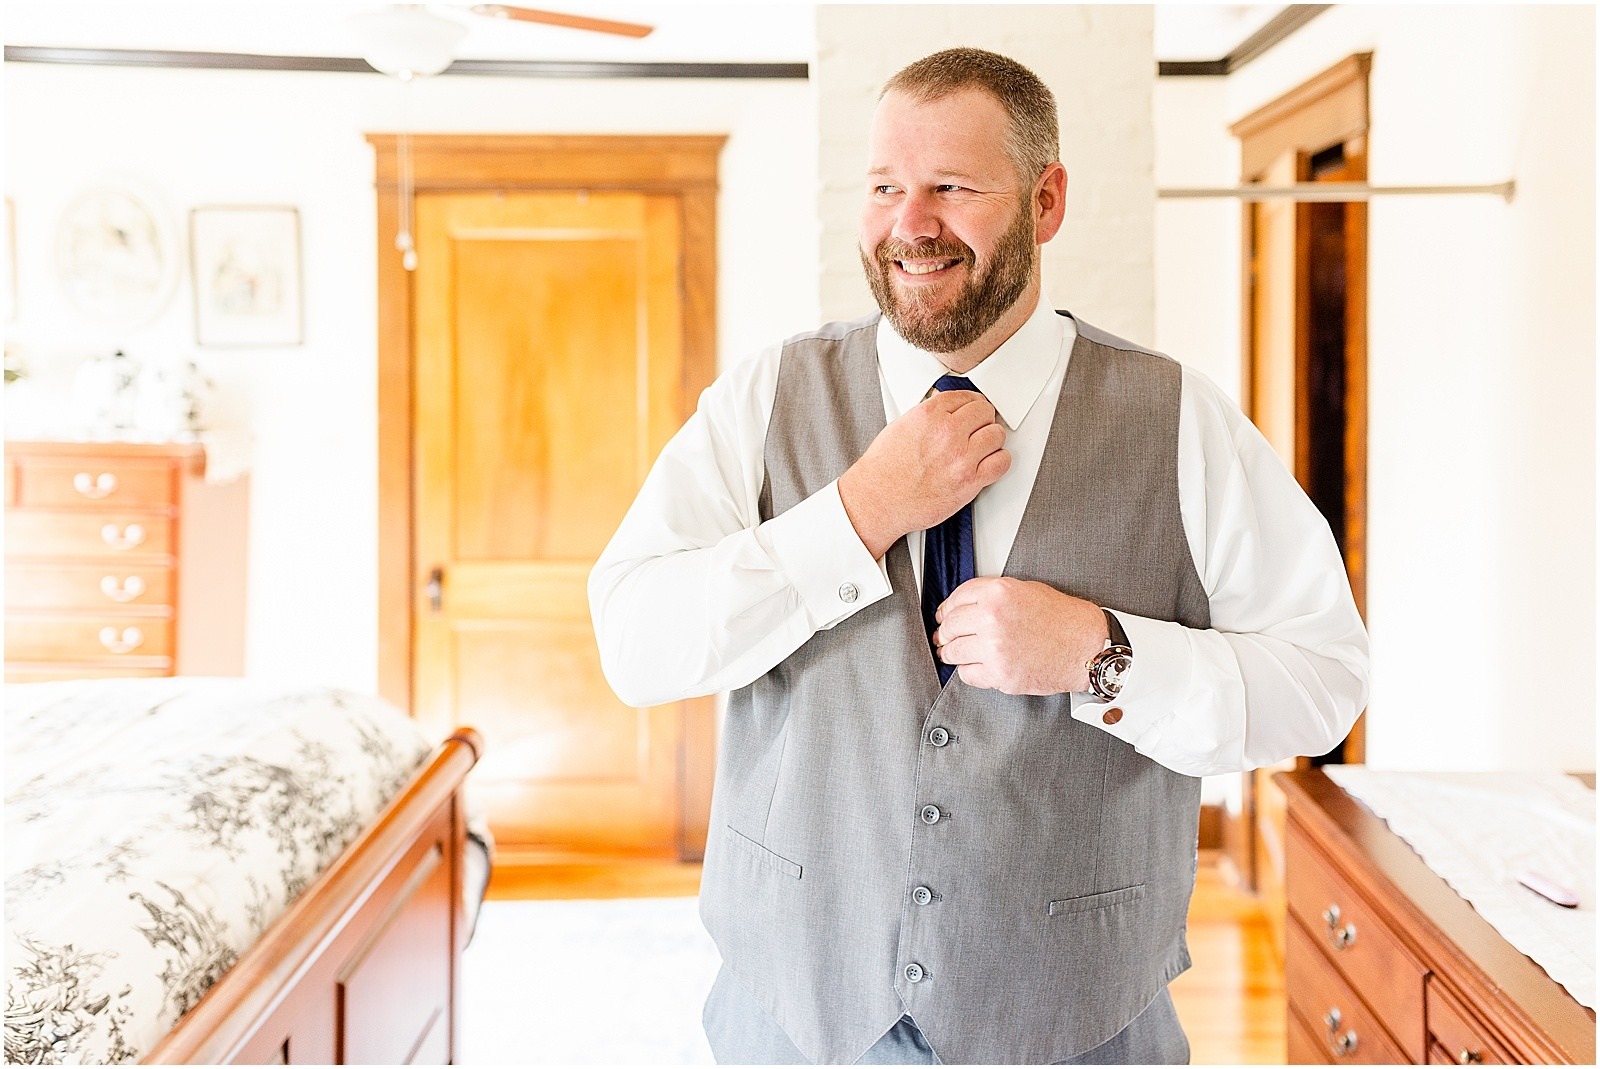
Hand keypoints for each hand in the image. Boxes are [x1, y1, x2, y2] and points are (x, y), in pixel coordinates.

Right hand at [838, 389, 1009, 558]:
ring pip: (996, 435)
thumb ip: (928, 415)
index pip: (966, 396)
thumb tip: (946, 411)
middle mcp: (947, 432)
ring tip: (981, 447)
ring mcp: (961, 457)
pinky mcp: (969, 481)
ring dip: (991, 440)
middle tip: (978, 428)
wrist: (878, 500)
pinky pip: (1001, 462)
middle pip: (985, 412)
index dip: (971, 404)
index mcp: (929, 415)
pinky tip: (987, 463)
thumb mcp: (901, 426)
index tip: (973, 410)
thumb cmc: (884, 470)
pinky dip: (998, 461)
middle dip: (982, 419)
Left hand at [932, 577, 1108, 694]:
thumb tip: (964, 606)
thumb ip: (992, 595)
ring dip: (952, 654)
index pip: (955, 599)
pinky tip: (978, 666)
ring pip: (953, 652)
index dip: (947, 609)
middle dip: (946, 633)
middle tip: (945, 638)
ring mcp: (994, 648)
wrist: (1086, 647)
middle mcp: (992, 619)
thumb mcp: (1026, 590)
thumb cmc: (1062, 619)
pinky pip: (967, 674)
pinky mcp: (1000, 674)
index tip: (944, 616)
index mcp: (998, 593)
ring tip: (956, 654)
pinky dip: (969, 671)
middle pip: (950, 626)